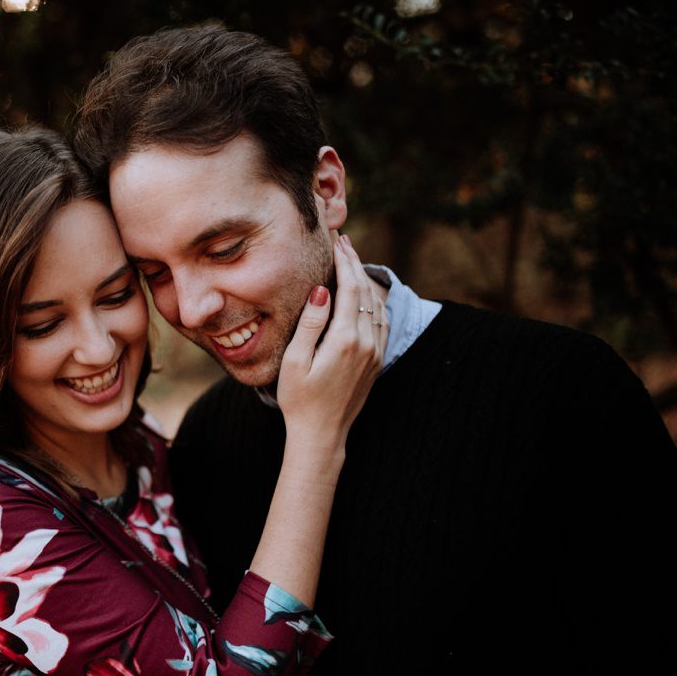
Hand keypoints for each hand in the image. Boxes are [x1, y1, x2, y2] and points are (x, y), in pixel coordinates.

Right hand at [275, 231, 387, 444]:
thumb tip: (322, 289)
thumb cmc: (299, 399)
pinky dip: (373, 301)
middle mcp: (367, 342)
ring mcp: (375, 352)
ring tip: (352, 261)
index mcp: (345, 339)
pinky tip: (364, 294)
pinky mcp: (377, 361)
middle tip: (344, 242)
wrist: (322, 434)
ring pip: (376, 304)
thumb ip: (310, 322)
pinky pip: (381, 322)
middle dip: (355, 263)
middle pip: (365, 291)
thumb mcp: (295, 360)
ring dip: (364, 280)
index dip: (345, 261)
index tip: (337, 241)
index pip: (350, 288)